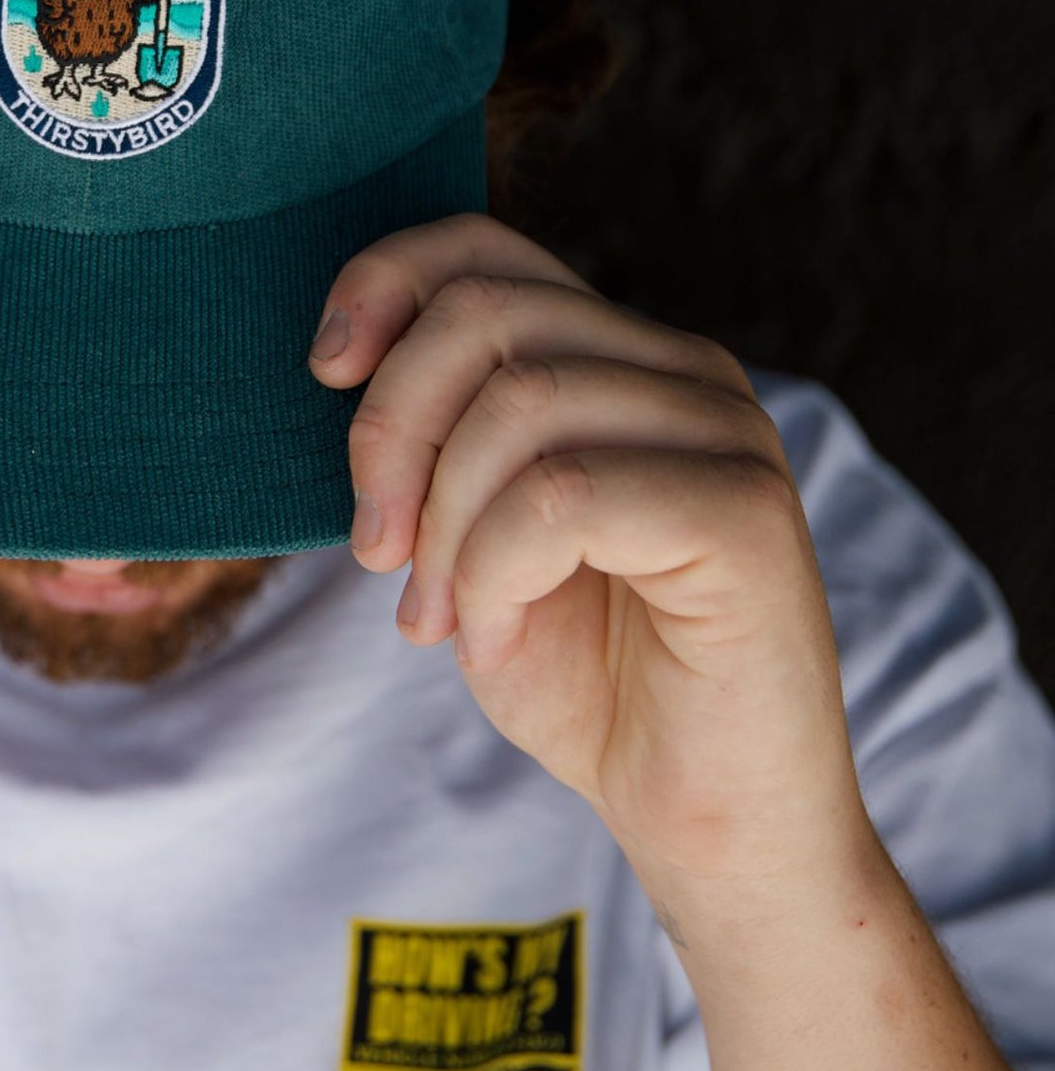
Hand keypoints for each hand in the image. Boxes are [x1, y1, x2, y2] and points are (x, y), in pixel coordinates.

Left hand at [308, 213, 874, 886]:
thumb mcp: (474, 535)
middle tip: (376, 549)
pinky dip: (495, 571)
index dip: (384, 283)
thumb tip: (344, 361)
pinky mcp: (748, 515)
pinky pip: (564, 496)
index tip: (323, 371)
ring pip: (519, 403)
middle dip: (392, 431)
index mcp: (619, 358)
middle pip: (485, 315)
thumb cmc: (585, 677)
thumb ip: (439, 437)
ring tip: (441, 611)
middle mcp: (685, 372)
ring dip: (444, 523)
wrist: (702, 821)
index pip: (485, 249)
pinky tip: (497, 635)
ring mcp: (729, 434)